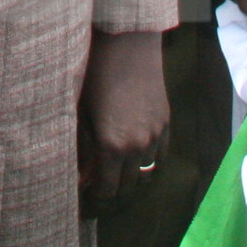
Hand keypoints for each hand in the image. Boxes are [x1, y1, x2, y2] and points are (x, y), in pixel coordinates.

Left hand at [77, 29, 169, 202]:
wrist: (127, 42)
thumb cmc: (94, 72)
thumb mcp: (80, 111)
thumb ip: (81, 147)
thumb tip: (80, 175)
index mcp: (112, 145)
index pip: (106, 191)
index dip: (94, 202)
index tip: (84, 204)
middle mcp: (138, 146)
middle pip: (128, 189)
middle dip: (111, 197)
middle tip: (96, 197)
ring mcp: (156, 135)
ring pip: (146, 175)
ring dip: (131, 182)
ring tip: (114, 181)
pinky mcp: (167, 123)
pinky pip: (160, 156)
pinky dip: (147, 164)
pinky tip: (133, 162)